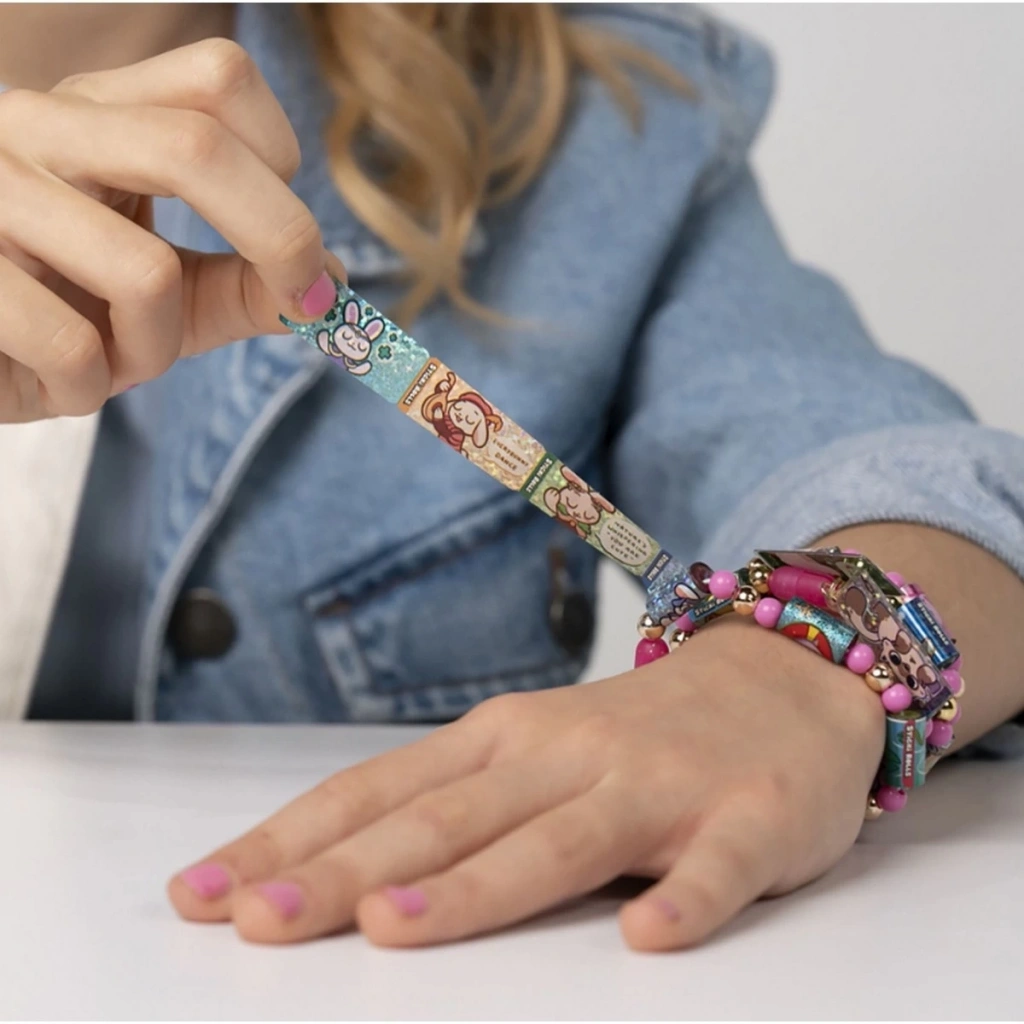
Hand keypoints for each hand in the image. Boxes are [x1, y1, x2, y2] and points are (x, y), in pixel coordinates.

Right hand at [0, 38, 342, 422]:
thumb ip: (247, 284)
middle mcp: (38, 125)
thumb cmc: (66, 310)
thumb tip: (334, 282)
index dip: (281, 159)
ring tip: (114, 360)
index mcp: (99, 113)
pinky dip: (88, 387)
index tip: (293, 236)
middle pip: (197, 147)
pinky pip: (72, 346)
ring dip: (154, 348)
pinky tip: (56, 381)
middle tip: (305, 304)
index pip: (220, 78)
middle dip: (280, 239)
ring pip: (143, 272)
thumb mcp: (170, 294)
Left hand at [168, 619, 883, 950]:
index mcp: (506, 739)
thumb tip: (338, 875)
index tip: (205, 894)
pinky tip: (650, 939)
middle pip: (446, 819)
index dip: (292, 841)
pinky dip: (685, 898)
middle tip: (254, 923)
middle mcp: (566, 754)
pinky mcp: (747, 818)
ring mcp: (658, 785)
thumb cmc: (638, 731)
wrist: (782, 674)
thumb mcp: (536, 748)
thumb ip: (458, 803)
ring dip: (475, 885)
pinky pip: (716, 866)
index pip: (381, 791)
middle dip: (344, 873)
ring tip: (393, 927)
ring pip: (558, 841)